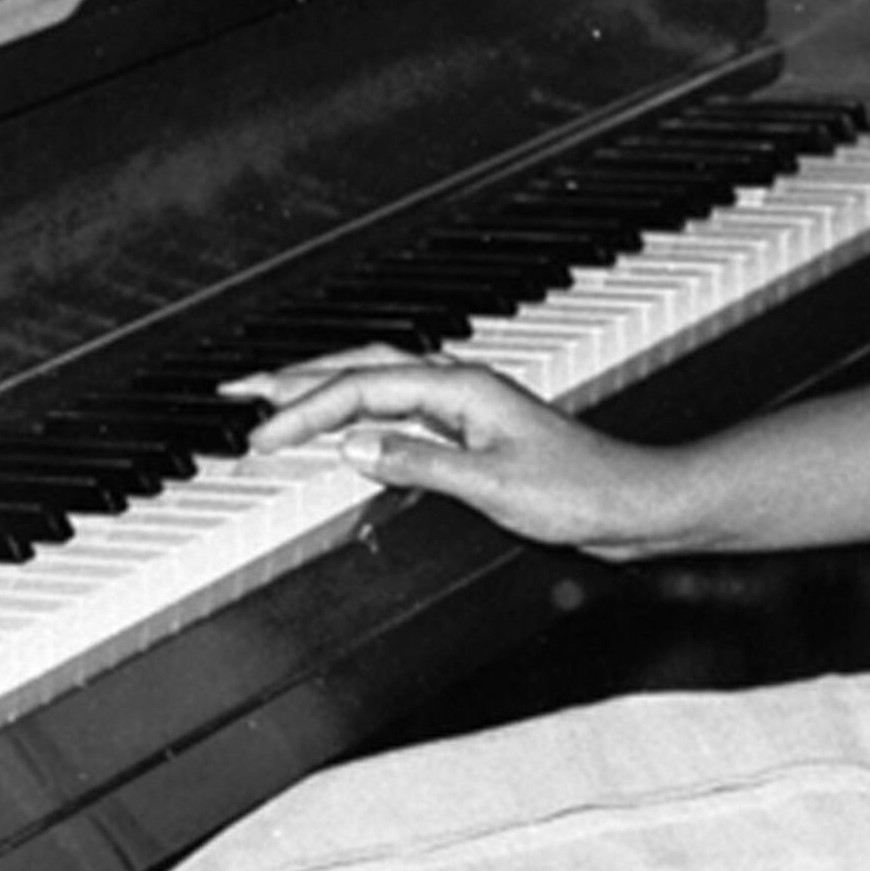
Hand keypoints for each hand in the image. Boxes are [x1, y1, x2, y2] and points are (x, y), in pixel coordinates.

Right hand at [234, 348, 691, 556]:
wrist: (634, 503)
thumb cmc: (581, 492)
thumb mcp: (492, 486)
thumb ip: (419, 464)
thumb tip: (352, 449)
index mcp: (461, 388)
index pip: (362, 390)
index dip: (305, 411)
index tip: (259, 437)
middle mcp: (460, 387)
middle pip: (361, 368)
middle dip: (295, 378)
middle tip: (236, 390)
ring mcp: (465, 406)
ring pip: (377, 382)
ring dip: (322, 388)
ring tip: (269, 400)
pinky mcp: (471, 431)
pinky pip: (397, 407)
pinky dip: (356, 412)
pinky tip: (340, 425)